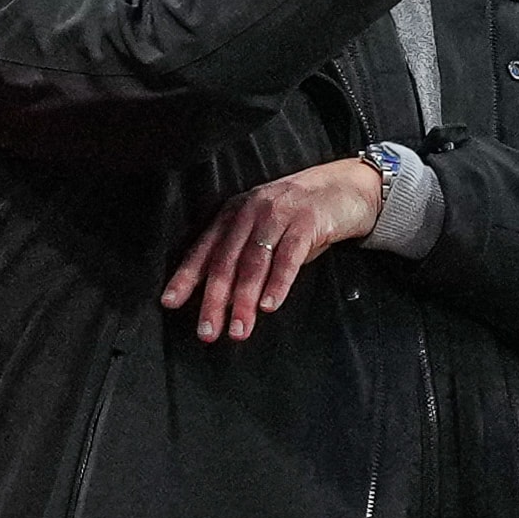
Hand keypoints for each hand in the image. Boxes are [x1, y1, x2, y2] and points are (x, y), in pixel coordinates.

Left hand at [161, 159, 382, 342]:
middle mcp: (251, 212)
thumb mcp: (267, 231)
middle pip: (226, 261)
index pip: (204, 248)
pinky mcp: (307, 221)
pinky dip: (277, 283)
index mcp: (235, 214)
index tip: (171, 302)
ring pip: (253, 263)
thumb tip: (225, 299)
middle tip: (208, 331)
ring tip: (239, 329)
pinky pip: (288, 257)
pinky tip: (270, 305)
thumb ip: (246, 256)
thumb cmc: (304, 215)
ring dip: (244, 300)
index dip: (186, 276)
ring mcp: (278, 214)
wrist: (347, 187)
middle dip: (214, 300)